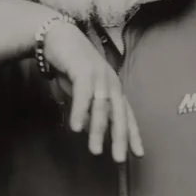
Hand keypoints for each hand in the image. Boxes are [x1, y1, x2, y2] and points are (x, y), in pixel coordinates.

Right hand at [42, 21, 144, 162]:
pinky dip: (80, 112)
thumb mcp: (82, 91)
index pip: (126, 115)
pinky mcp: (83, 70)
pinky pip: (83, 95)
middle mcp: (110, 83)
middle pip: (119, 114)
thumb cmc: (70, 66)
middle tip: (119, 159)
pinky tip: (76, 128)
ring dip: (98, 130)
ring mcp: (98, 76)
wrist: (57, 36)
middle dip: (120, 138)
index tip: (138, 154)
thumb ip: (87, 109)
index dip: (132, 134)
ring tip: (95, 150)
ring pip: (101, 108)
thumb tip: (88, 130)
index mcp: (113, 88)